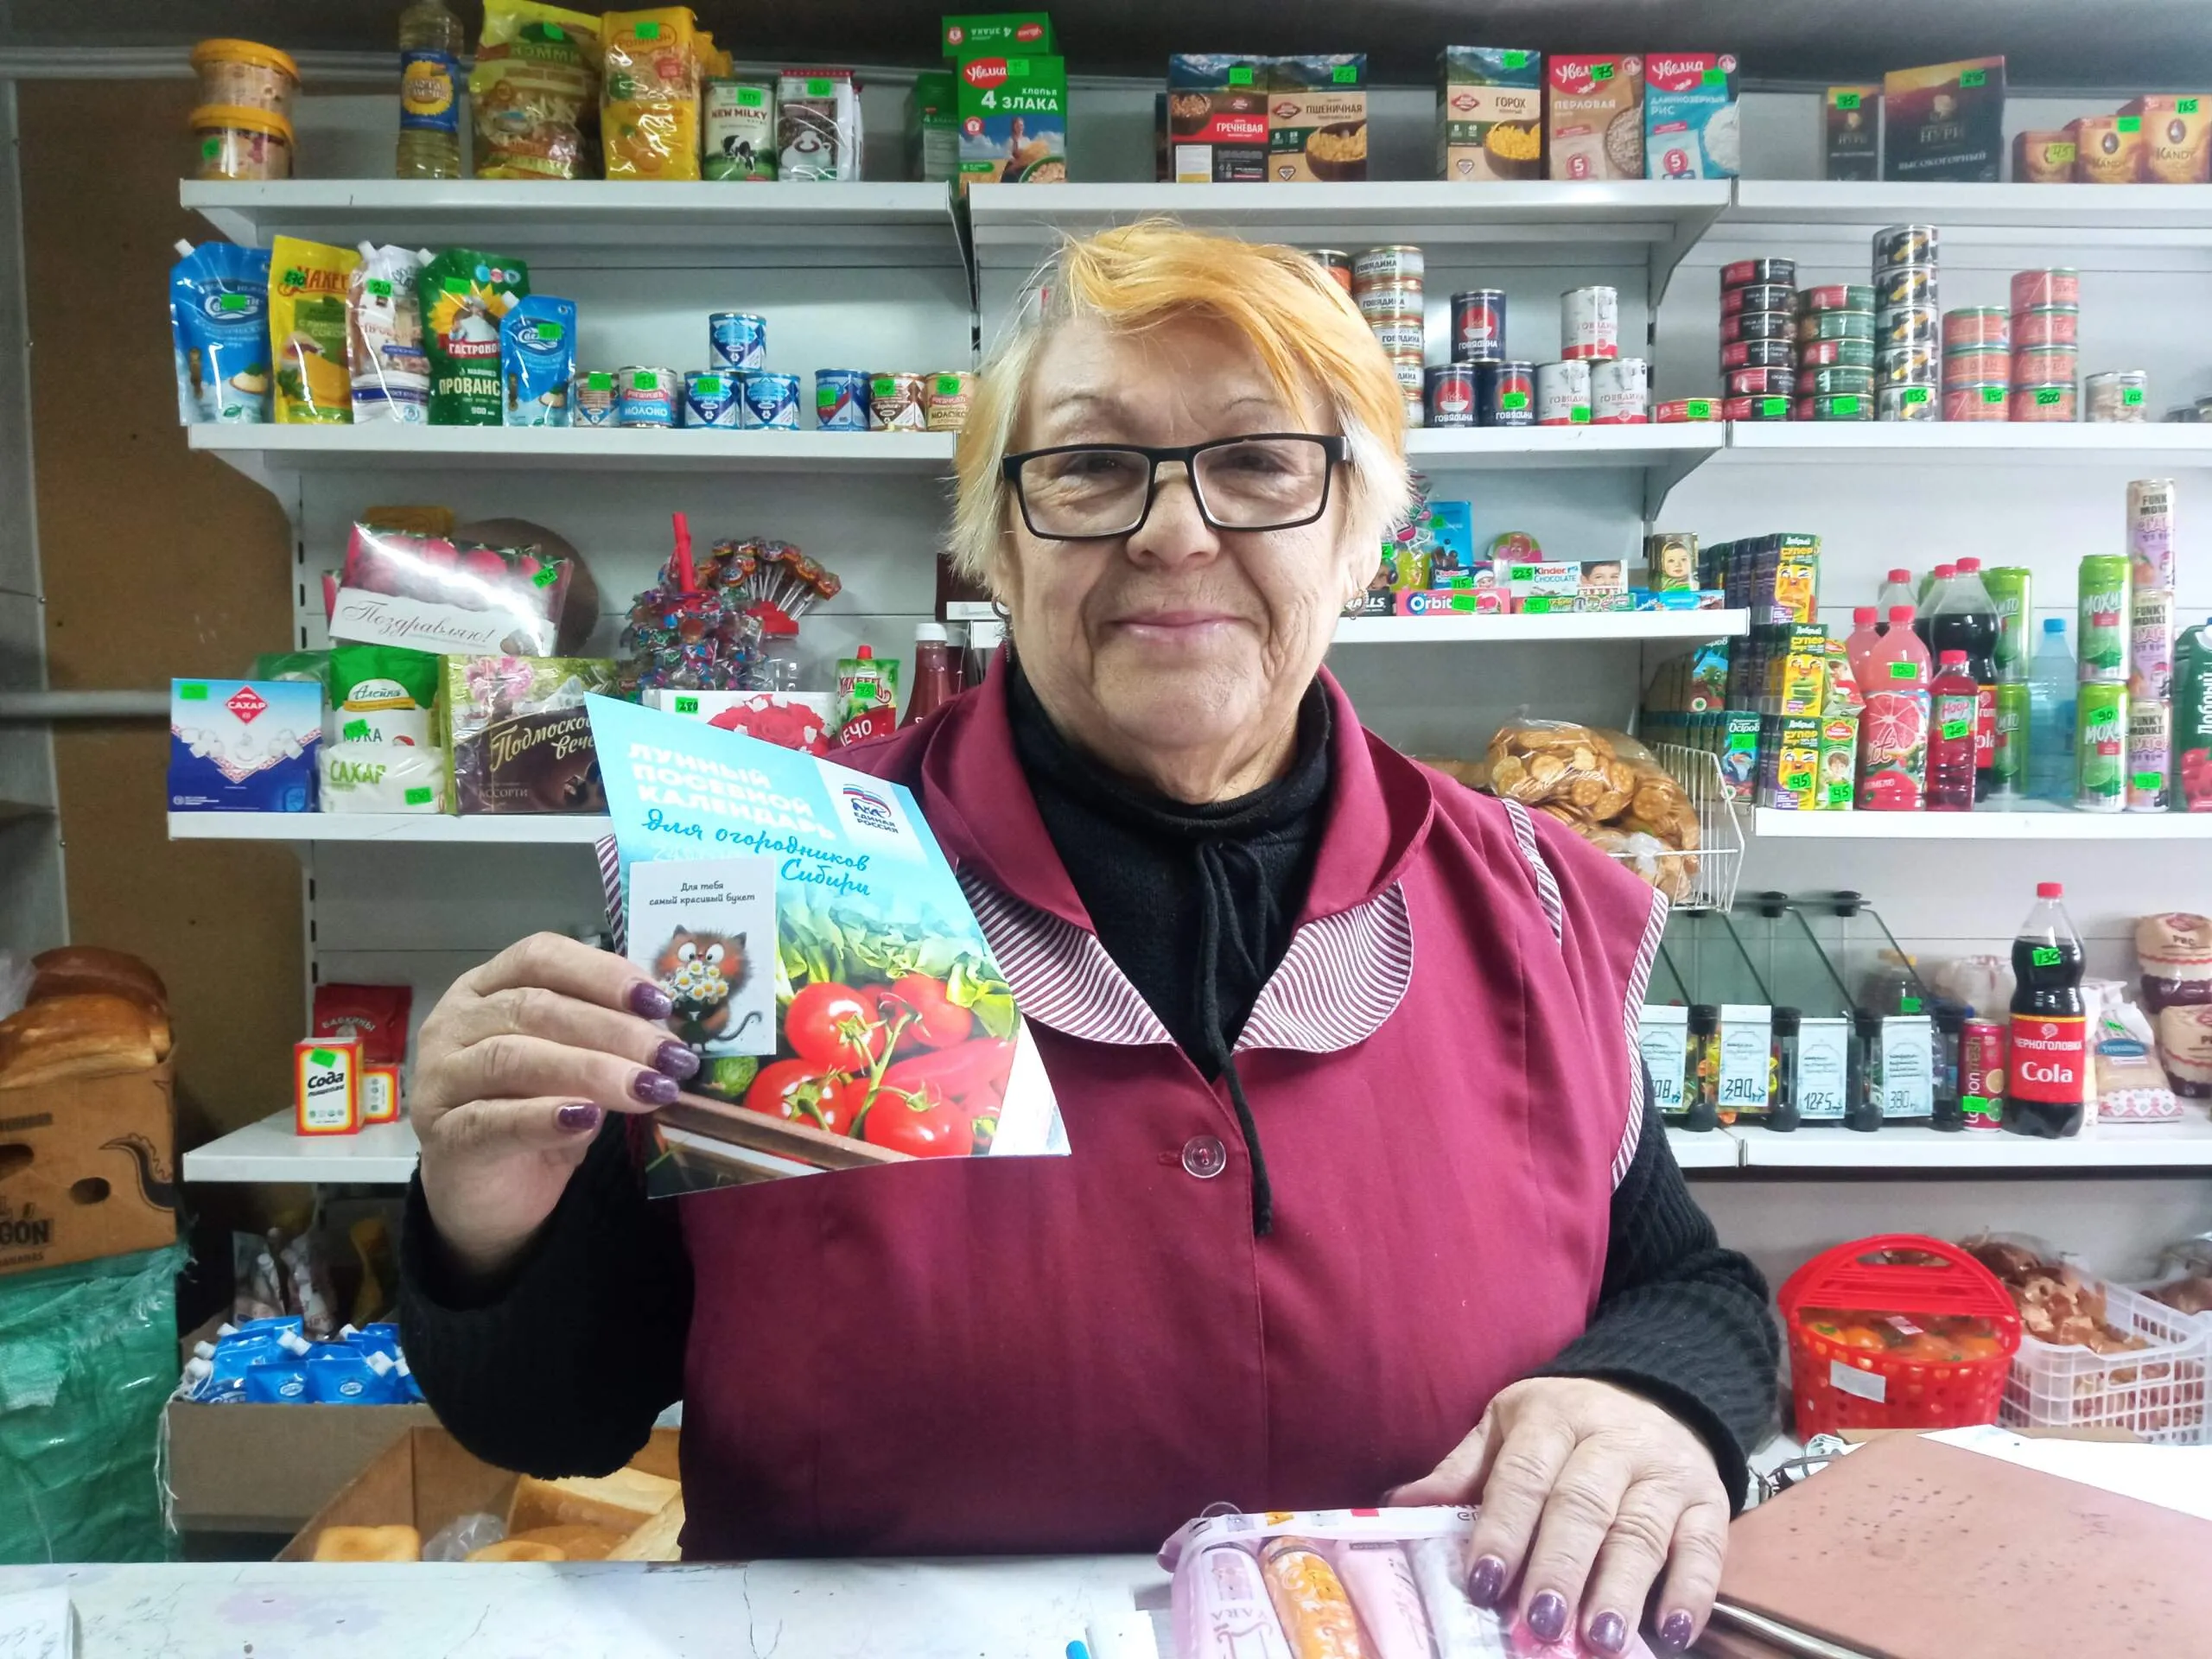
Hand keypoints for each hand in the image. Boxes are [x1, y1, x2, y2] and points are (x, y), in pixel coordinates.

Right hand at [413, 933, 693, 1282]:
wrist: (490, 1197)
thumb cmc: (535, 1115)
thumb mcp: (576, 1068)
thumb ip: (604, 1041)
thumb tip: (667, 1034)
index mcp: (486, 989)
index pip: (540, 957)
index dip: (602, 973)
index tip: (659, 1002)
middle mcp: (455, 1023)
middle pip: (535, 1007)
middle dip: (613, 1029)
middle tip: (670, 1056)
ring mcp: (441, 1078)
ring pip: (514, 1057)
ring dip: (591, 1070)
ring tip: (647, 1089)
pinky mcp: (444, 1137)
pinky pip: (494, 1119)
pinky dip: (545, 1116)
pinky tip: (588, 1119)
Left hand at [1389, 1377, 1727, 1654]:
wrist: (1656, 1388)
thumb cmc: (1563, 1424)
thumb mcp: (1506, 1428)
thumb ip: (1461, 1472)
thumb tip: (1398, 1509)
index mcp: (1550, 1418)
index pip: (1523, 1477)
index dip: (1503, 1530)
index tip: (1483, 1582)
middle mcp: (1611, 1440)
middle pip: (1582, 1507)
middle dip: (1560, 1567)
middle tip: (1540, 1623)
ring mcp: (1665, 1470)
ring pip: (1641, 1531)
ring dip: (1621, 1588)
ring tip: (1601, 1640)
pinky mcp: (1709, 1500)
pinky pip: (1705, 1547)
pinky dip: (1692, 1592)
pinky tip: (1671, 1632)